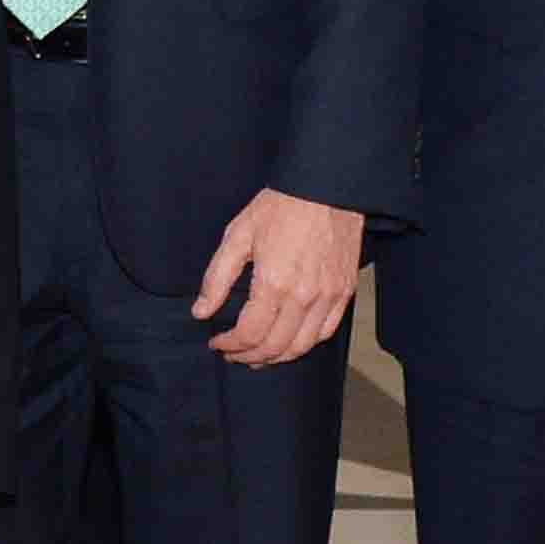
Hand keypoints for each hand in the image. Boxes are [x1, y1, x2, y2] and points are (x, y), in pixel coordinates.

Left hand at [195, 190, 365, 366]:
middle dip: (249, 356)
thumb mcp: (238, 235)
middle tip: (233, 353)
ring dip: (276, 357)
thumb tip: (200, 312)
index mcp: (274, 283)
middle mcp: (304, 296)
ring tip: (258, 355)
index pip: (249, 333)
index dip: (229, 345)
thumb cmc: (280, 206)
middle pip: (275, 347)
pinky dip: (304, 344)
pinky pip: (325, 332)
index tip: (217, 343)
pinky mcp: (344, 292)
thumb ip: (217, 278)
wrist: (326, 186)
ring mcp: (328, 296)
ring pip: (301, 346)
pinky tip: (288, 342)